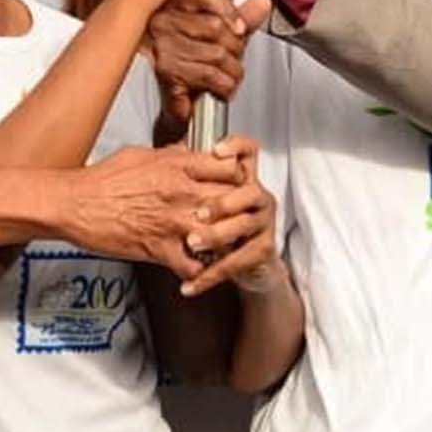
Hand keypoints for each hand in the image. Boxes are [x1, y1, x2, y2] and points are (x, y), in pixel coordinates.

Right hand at [63, 143, 255, 280]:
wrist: (73, 204)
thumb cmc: (101, 180)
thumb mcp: (140, 155)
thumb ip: (170, 155)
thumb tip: (186, 153)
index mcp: (177, 166)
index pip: (231, 168)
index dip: (239, 179)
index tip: (237, 187)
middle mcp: (181, 192)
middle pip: (233, 201)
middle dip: (238, 212)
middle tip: (236, 219)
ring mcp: (172, 222)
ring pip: (221, 235)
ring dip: (223, 242)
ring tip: (221, 246)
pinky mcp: (159, 248)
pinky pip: (194, 266)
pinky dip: (198, 271)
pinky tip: (195, 268)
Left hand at [179, 136, 282, 296]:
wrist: (243, 263)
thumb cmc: (219, 223)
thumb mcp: (201, 194)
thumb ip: (190, 172)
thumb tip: (168, 152)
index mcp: (242, 178)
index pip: (248, 153)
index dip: (237, 147)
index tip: (217, 151)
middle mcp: (256, 197)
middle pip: (248, 190)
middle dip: (222, 201)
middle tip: (197, 212)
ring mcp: (262, 223)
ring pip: (243, 224)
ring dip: (216, 235)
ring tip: (191, 243)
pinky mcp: (262, 250)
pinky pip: (237, 262)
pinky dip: (210, 275)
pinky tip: (190, 284)